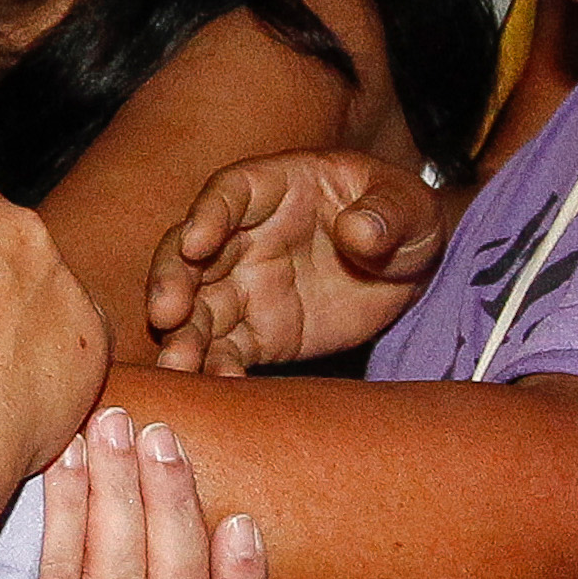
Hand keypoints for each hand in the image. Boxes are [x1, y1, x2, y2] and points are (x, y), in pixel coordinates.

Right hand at [144, 149, 449, 374]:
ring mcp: (246, 287)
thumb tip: (361, 230)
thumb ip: (386, 213)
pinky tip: (218, 390)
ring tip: (176, 365)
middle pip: (192, 254)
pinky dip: (217, 370)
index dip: (209, 214)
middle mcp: (245, 237)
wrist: (412, 269)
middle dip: (173, 280)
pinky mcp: (258, 334)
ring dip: (182, 336)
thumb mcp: (410, 204)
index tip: (196, 242)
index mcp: (275, 188)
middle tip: (165, 312)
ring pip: (198, 309)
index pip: (231, 193)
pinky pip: (228, 351)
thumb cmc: (403, 217)